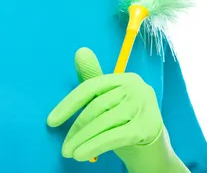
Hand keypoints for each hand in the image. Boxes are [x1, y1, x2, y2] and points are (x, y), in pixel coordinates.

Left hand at [47, 48, 162, 162]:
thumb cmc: (126, 123)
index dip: (68, 104)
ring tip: (69, 153)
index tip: (51, 122)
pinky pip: (114, 136)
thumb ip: (94, 80)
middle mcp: (137, 87)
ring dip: (83, 140)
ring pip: (104, 122)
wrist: (156, 151)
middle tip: (63, 147)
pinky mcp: (148, 126)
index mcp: (125, 77)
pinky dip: (95, 146)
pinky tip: (81, 154)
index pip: (90, 87)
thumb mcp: (109, 102)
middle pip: (96, 106)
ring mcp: (144, 105)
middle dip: (76, 128)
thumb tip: (80, 51)